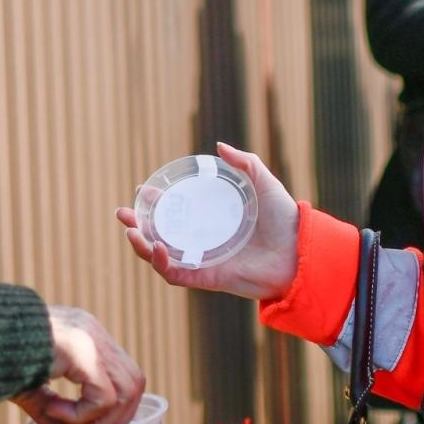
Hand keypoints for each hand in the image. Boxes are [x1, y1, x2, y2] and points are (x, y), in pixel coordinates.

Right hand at [13, 306, 144, 423]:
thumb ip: (52, 403)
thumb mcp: (31, 382)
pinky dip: (82, 415)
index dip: (112, 407)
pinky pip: (102, 397)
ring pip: (125, 392)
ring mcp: (90, 339)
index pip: (122, 374)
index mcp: (85, 335)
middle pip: (133, 383)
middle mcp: (93, 333)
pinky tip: (52, 413)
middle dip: (114, 417)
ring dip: (99, 420)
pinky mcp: (82, 351)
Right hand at [116, 142, 299, 299]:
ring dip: (142, 245)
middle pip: (161, 235)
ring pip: (161, 257)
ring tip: (131, 230)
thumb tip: (218, 146)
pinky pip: (176, 274)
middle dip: (137, 225)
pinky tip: (155, 247)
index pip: (176, 212)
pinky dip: (162, 263)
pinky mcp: (208, 277)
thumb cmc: (285, 219)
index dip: (156, 203)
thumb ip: (245, 162)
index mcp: (212, 221)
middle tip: (123, 212)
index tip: (144, 190)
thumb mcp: (263, 182)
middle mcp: (204, 242)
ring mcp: (204, 260)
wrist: (299, 249)